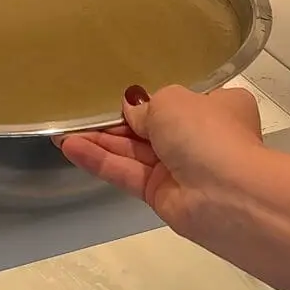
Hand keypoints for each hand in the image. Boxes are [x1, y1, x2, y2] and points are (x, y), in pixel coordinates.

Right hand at [59, 84, 266, 245]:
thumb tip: (133, 110)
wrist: (227, 194)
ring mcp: (180, 168)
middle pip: (151, 127)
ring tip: (62, 131)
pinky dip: (100, 160)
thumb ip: (145, 105)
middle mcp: (201, 137)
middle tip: (78, 112)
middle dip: (117, 121)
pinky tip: (70, 148)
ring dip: (100, 141)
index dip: (150, 99)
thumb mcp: (172, 101)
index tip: (119, 95)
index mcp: (219, 107)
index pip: (180, 101)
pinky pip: (126, 172)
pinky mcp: (160, 194)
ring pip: (134, 151)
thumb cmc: (207, 133)